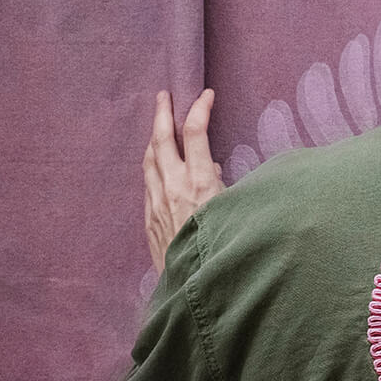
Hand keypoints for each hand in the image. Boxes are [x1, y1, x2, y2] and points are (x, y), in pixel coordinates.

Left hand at [145, 88, 223, 267]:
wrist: (195, 286)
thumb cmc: (223, 247)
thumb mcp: (233, 211)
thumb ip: (221, 184)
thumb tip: (213, 167)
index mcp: (200, 182)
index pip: (195, 132)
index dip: (199, 108)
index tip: (206, 95)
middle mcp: (174, 187)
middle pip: (162, 138)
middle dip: (163, 112)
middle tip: (164, 95)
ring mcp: (157, 203)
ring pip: (149, 159)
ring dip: (153, 137)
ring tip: (157, 124)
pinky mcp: (149, 220)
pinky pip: (147, 183)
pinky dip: (152, 164)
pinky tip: (155, 163)